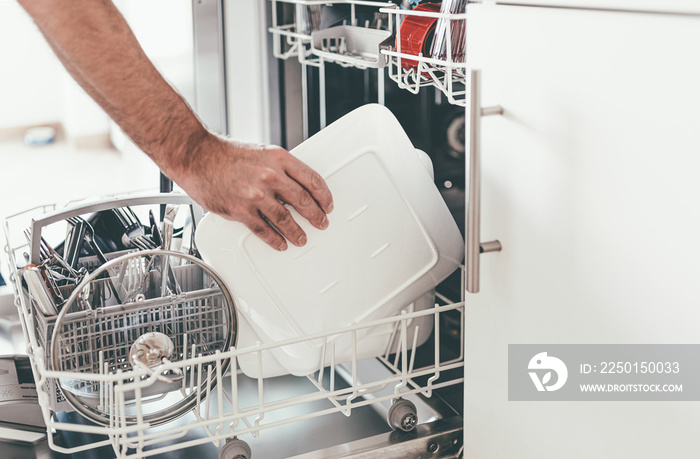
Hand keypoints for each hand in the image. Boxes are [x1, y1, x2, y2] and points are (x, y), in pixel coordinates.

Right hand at [175, 133, 333, 250]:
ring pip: (285, 219)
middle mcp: (270, 176)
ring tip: (302, 238)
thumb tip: (297, 186)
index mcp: (279, 159)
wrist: (197, 156)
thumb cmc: (226, 153)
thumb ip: (280, 168)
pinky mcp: (240, 210)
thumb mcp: (262, 151)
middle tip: (321, 223)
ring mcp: (255, 195)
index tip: (327, 204)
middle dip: (316, 216)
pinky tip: (280, 243)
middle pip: (303, 201)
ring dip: (297, 232)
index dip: (324, 195)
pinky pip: (263, 230)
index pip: (312, 180)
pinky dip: (275, 239)